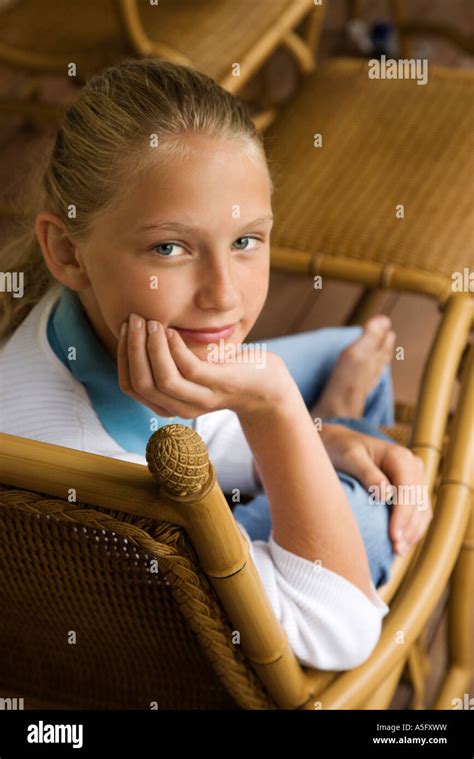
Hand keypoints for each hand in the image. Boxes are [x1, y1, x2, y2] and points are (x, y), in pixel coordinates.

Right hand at [117, 314, 290, 418]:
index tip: (125, 328)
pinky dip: (174, 348)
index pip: (130, 386)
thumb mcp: (188, 367)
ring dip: (151, 347)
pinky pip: (189, 369)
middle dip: (132, 349)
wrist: (265, 385)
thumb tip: (137, 326)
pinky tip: (171, 330)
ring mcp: (201, 399)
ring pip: (163, 379)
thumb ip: (165, 357)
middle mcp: (180, 408)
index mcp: (167, 405)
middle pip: (142, 383)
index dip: (122, 356)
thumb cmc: (222, 370)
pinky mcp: (220, 385)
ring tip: (151, 322)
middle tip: (134, 320)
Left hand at [319, 423, 432, 555]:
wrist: (340, 444)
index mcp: (399, 457)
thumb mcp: (350, 458)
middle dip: (408, 528)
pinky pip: (419, 512)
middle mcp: (413, 466)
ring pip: (422, 510)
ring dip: (413, 532)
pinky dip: (413, 528)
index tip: (393, 536)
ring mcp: (415, 478)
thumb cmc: (341, 449)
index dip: (402, 515)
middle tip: (395, 550)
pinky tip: (402, 544)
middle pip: (417, 502)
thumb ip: (367, 473)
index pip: (407, 490)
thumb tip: (385, 495)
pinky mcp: (411, 489)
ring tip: (398, 551)